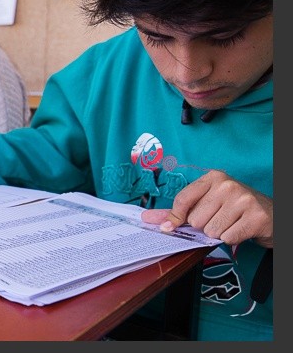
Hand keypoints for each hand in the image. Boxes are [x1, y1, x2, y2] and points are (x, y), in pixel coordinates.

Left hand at [141, 170, 272, 246]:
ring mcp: (243, 199)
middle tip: (220, 219)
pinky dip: (233, 239)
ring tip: (231, 223)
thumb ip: (176, 211)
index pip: (182, 200)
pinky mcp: (255, 217)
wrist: (270, 216)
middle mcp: (227, 185)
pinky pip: (228, 238)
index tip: (171, 227)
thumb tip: (147, 218)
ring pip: (211, 231)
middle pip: (196, 220)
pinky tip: (241, 229)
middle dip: (205, 226)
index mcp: (213, 177)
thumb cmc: (234, 209)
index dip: (176, 218)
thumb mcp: (207, 203)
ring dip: (220, 233)